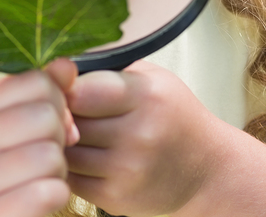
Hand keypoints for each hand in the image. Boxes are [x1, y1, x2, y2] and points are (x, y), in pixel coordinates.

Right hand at [0, 58, 79, 216]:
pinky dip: (58, 195)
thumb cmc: (4, 170)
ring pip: (52, 154)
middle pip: (46, 115)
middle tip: (44, 153)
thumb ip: (41, 92)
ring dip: (58, 170)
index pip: (35, 80)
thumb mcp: (13, 126)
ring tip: (39, 177)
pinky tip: (40, 199)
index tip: (49, 120)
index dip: (56, 100)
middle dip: (58, 136)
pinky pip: (53, 190)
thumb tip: (67, 63)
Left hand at [65, 60, 219, 216]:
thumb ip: (110, 70)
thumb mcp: (153, 79)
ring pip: (66, 152)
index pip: (80, 91)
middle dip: (60, 115)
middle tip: (64, 111)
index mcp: (145, 96)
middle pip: (70, 122)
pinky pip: (71, 180)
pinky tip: (83, 157)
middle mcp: (138, 134)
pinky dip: (70, 168)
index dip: (64, 89)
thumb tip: (59, 67)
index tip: (63, 88)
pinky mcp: (118, 198)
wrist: (207, 169)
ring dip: (62, 143)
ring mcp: (128, 169)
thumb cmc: (174, 116)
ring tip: (74, 133)